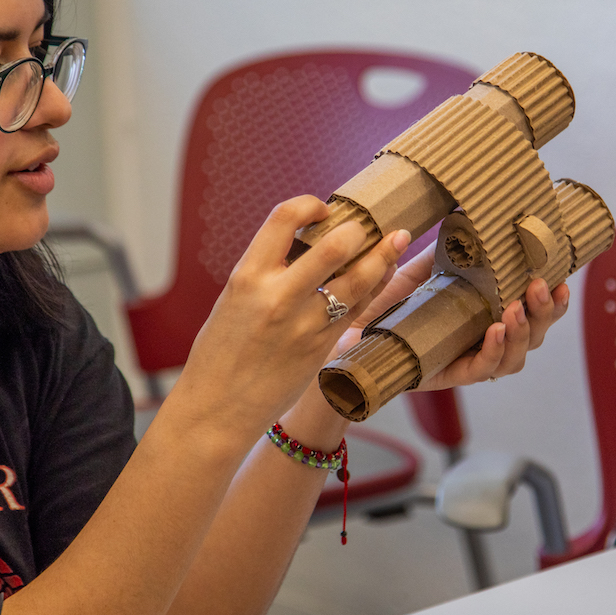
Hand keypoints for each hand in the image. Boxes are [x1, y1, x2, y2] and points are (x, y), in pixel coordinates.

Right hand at [172, 196, 410, 441]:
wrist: (216, 410)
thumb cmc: (220, 354)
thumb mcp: (233, 301)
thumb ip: (266, 274)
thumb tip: (304, 248)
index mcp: (247, 276)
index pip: (284, 218)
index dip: (310, 204)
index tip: (323, 209)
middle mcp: (277, 297)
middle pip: (334, 246)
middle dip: (359, 229)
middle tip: (369, 225)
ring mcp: (304, 325)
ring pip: (358, 280)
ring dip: (383, 256)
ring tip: (398, 239)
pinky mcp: (322, 349)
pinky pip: (358, 310)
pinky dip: (376, 287)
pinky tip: (385, 274)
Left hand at [331, 245, 571, 389]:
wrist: (341, 335)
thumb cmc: (380, 307)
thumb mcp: (415, 272)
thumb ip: (442, 252)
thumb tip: (465, 213)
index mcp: (484, 317)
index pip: (532, 311)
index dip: (553, 300)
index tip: (562, 277)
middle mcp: (482, 342)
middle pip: (534, 336)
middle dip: (545, 313)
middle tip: (540, 287)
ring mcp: (467, 361)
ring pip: (514, 358)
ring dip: (523, 332)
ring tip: (516, 309)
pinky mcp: (446, 377)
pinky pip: (480, 370)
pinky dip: (492, 351)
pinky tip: (495, 330)